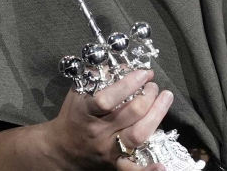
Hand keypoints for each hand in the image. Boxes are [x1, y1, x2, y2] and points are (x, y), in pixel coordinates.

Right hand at [28, 68, 173, 169]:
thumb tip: (126, 66)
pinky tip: (162, 166)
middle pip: (131, 114)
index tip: (143, 73)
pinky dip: (148, 170)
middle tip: (153, 85)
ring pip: (138, 135)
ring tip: (165, 98)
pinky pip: (132, 170)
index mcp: (87, 111)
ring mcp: (109, 150)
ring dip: (157, 114)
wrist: (61, 149)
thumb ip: (99, 75)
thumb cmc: (74, 114)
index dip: (129, 84)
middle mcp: (99, 132)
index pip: (108, 99)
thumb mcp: (80, 90)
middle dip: (148, 95)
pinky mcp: (115, 165)